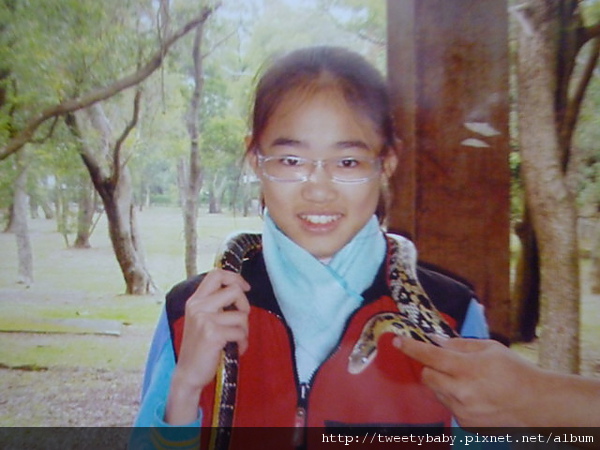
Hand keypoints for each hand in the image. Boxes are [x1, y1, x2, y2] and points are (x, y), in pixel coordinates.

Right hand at [166, 269, 250, 423]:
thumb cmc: (199, 347)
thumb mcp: (201, 319)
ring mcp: (204, 319)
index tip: (245, 287)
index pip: (216, 274)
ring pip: (241, 315)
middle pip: (234, 290)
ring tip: (236, 340)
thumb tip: (239, 290)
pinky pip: (240, 332)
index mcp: (195, 300)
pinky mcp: (213, 334)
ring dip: (244, 330)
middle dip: (245, 305)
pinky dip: (243, 343)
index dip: (235, 277)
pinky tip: (235, 350)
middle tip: (241, 320)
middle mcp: (198, 306)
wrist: (188, 373)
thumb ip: (214, 304)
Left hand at [394, 337, 542, 427]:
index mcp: (468, 369)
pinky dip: (453, 397)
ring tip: (467, 380)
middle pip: (427, 376)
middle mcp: (461, 392)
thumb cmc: (516, 371)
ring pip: (436, 392)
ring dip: (442, 382)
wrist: (538, 405)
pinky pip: (448, 406)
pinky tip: (474, 395)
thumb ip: (460, 345)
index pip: (430, 356)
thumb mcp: (490, 348)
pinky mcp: (465, 424)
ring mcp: (462, 411)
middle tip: (445, 363)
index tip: (397, 340)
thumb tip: (435, 340)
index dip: (411, 347)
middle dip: (430, 367)